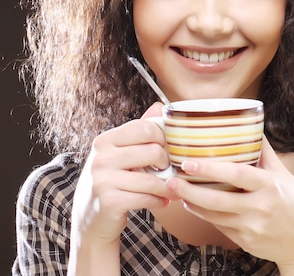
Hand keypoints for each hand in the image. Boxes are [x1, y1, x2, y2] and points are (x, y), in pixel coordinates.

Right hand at [71, 103, 172, 244]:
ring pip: (153, 180)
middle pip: (154, 152)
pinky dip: (160, 201)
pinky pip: (147, 198)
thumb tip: (160, 106)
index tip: (167, 150)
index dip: (163, 139)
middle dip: (167, 164)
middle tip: (168, 172)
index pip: (145, 128)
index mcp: (105, 140)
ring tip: (170, 189)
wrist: (90, 219)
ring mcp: (103, 180)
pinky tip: (162, 201)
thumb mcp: (120, 153)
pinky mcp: (109, 202)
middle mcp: (101, 157)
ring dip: (167, 187)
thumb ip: (139, 130)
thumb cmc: (111, 181)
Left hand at [166, 137, 293, 273]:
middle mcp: (260, 208)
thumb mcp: (284, 175)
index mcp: (270, 186)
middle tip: (171, 180)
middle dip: (190, 190)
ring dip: (192, 204)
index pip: (237, 175)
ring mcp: (251, 227)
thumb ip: (265, 153)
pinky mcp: (245, 241)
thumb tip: (252, 127)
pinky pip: (220, 226)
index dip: (211, 168)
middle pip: (217, 200)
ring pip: (213, 215)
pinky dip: (205, 215)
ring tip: (177, 191)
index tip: (189, 162)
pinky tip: (195, 205)